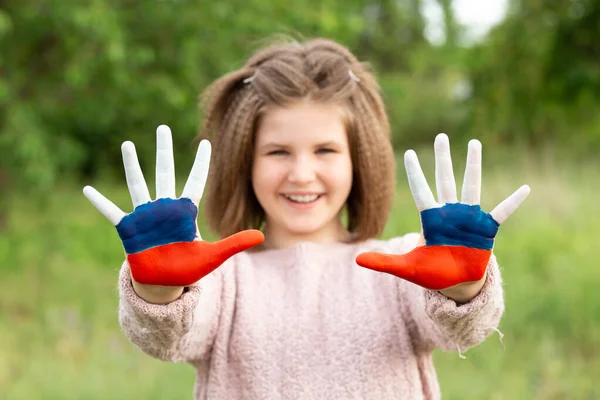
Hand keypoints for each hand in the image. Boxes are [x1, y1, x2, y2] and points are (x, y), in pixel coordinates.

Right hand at [83, 125, 263, 286]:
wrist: (164, 283)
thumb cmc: (188, 269)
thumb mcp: (213, 256)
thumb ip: (235, 243)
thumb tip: (263, 236)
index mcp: (186, 212)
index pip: (196, 181)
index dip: (202, 163)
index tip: (207, 143)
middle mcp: (165, 208)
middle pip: (165, 173)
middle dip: (164, 151)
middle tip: (163, 127)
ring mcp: (145, 216)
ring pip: (138, 184)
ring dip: (132, 165)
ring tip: (128, 144)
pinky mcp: (129, 230)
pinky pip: (112, 212)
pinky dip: (100, 202)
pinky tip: (88, 189)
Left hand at [356, 134, 529, 293]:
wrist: (456, 284)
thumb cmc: (432, 272)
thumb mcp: (407, 268)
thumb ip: (383, 262)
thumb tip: (356, 260)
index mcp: (430, 219)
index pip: (420, 191)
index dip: (415, 173)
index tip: (410, 153)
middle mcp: (449, 213)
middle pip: (445, 180)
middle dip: (443, 159)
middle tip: (441, 136)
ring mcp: (469, 218)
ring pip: (471, 186)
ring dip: (473, 166)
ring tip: (474, 143)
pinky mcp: (486, 229)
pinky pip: (501, 212)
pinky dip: (512, 202)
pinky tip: (524, 188)